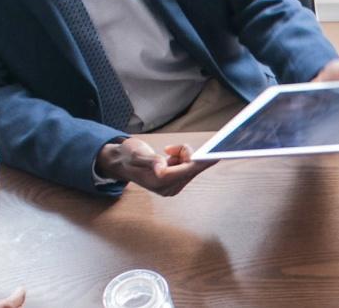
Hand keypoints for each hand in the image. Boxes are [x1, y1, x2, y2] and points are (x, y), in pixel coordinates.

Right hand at [97, 138, 215, 195]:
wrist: (121, 161)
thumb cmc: (128, 156)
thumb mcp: (137, 154)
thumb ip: (151, 161)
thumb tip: (161, 170)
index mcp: (160, 182)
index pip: (187, 170)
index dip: (202, 162)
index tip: (216, 156)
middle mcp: (168, 188)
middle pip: (191, 168)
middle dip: (185, 154)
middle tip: (170, 149)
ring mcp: (172, 187)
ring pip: (190, 166)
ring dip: (182, 155)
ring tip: (166, 153)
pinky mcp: (174, 183)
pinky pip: (187, 168)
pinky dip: (181, 158)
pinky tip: (168, 157)